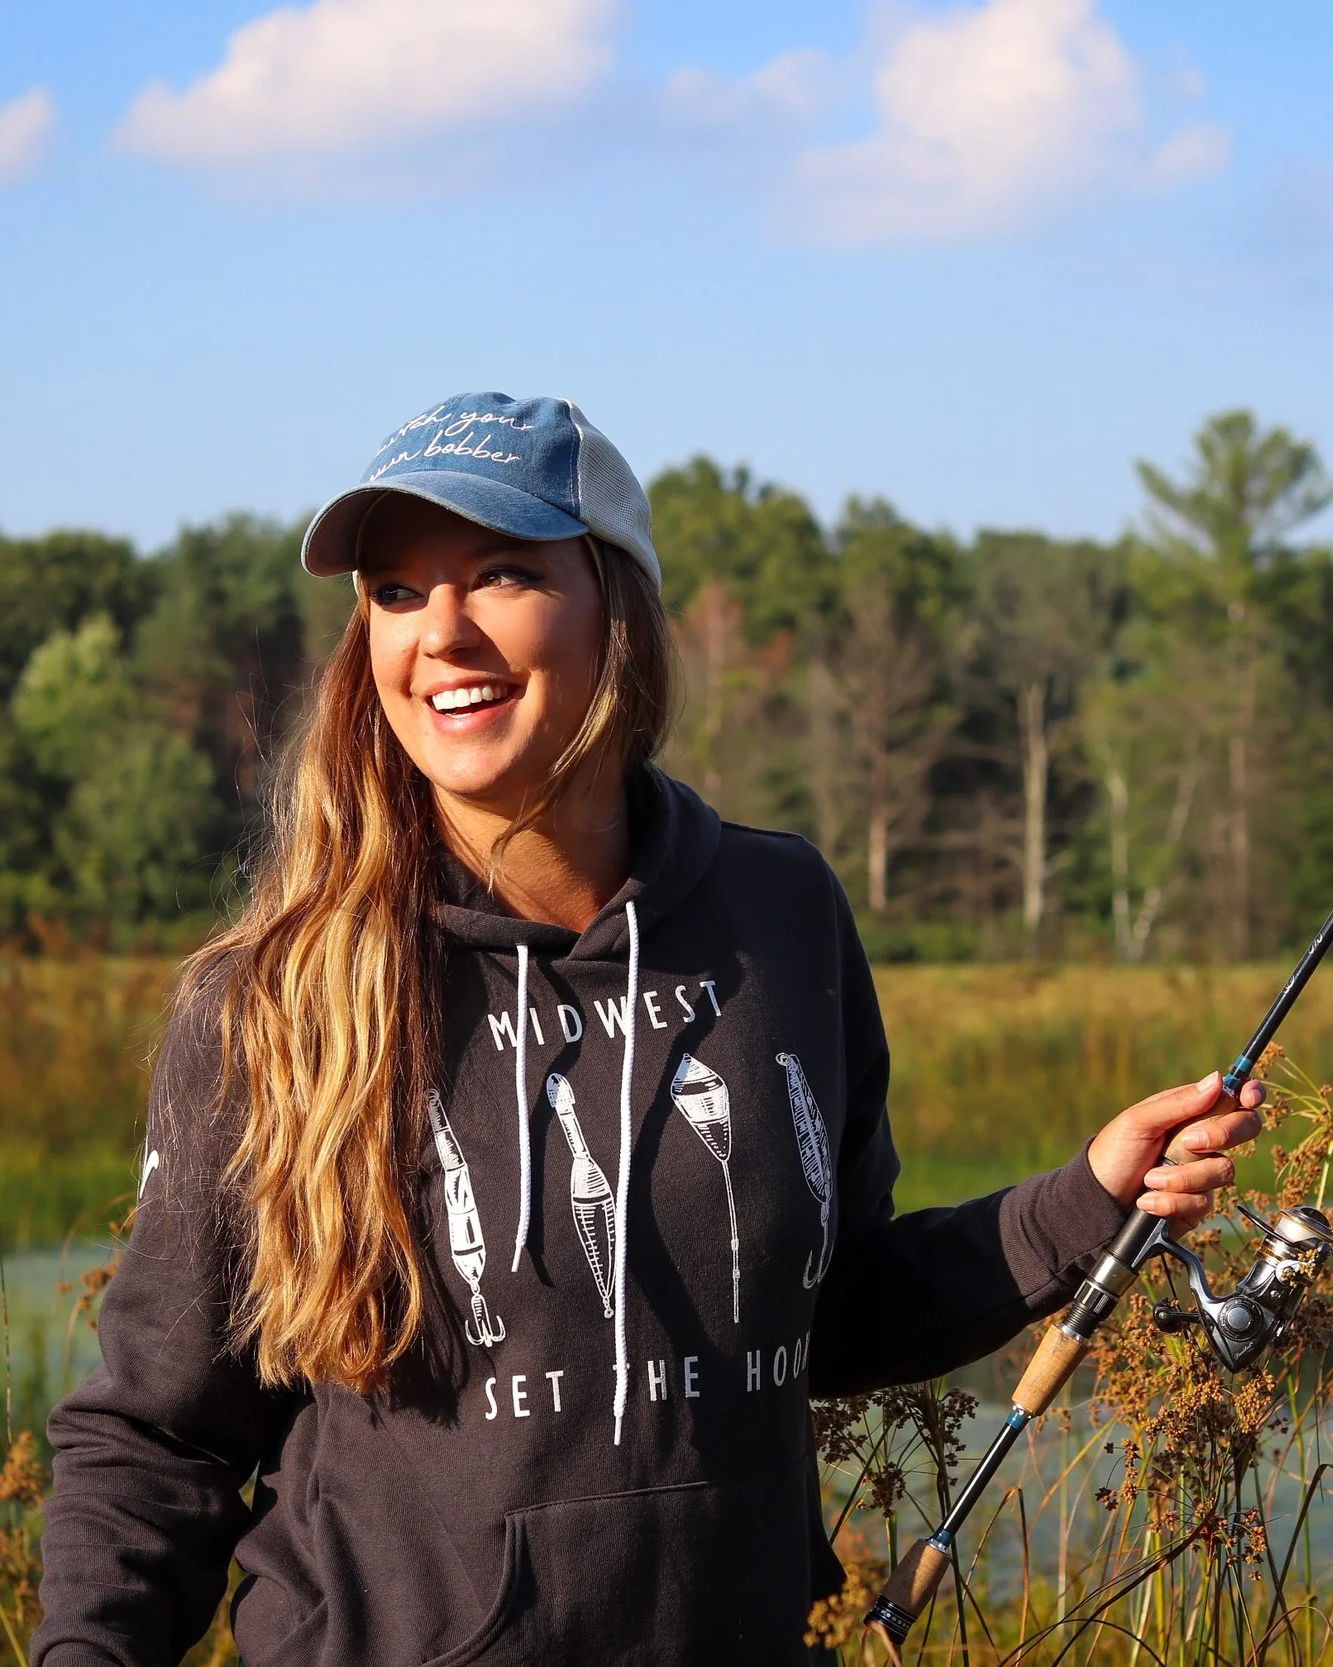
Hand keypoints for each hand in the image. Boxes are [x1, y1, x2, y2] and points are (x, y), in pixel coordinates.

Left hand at [1086, 1071, 1264, 1230]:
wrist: (1099, 1200)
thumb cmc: (1114, 1152)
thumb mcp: (1139, 1122)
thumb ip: (1179, 1103)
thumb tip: (1218, 1079)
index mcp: (1190, 1112)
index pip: (1232, 1098)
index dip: (1250, 1094)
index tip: (1248, 1097)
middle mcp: (1203, 1140)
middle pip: (1245, 1128)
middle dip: (1221, 1134)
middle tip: (1189, 1142)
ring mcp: (1202, 1172)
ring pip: (1223, 1170)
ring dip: (1182, 1177)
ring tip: (1149, 1179)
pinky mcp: (1198, 1203)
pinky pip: (1204, 1202)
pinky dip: (1173, 1201)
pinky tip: (1148, 1200)